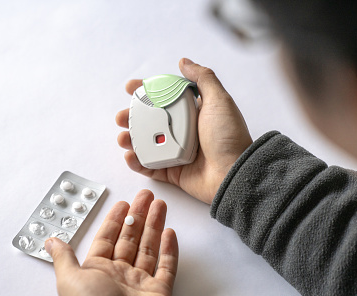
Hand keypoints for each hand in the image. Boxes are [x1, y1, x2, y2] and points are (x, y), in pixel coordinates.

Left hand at [45, 189, 178, 295]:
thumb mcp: (69, 280)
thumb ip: (63, 257)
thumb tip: (50, 241)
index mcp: (98, 271)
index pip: (108, 237)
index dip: (115, 219)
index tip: (123, 203)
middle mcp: (119, 275)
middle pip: (130, 238)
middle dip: (138, 216)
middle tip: (145, 197)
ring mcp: (141, 282)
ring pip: (149, 247)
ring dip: (154, 225)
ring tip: (160, 206)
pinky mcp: (159, 291)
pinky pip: (166, 266)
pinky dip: (169, 250)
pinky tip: (170, 234)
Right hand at [116, 58, 252, 203]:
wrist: (234, 172)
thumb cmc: (229, 137)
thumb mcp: (219, 100)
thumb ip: (202, 78)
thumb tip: (184, 62)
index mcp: (192, 113)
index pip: (164, 99)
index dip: (147, 92)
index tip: (131, 87)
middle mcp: (183, 131)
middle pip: (150, 121)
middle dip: (132, 118)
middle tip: (121, 117)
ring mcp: (176, 152)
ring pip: (146, 144)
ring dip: (131, 139)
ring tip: (123, 137)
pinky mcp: (173, 172)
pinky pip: (150, 167)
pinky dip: (137, 162)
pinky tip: (130, 156)